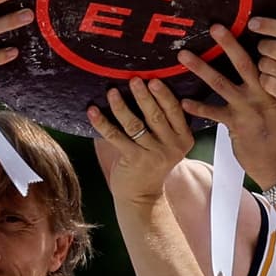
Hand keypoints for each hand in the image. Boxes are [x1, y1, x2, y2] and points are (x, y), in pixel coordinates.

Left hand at [89, 79, 194, 205]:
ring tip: (112, 92)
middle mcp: (171, 146)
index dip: (164, 95)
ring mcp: (153, 155)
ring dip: (121, 107)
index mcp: (183, 137)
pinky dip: (102, 122)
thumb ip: (161, 121)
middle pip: (156, 115)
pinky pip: (116, 137)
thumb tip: (140, 87)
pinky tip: (93, 111)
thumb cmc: (150, 162)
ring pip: (135, 125)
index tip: (153, 80)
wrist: (142, 195)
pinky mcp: (134, 161)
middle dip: (144, 96)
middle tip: (134, 80)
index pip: (175, 111)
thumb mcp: (165, 143)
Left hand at [178, 24, 275, 185]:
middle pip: (244, 63)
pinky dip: (198, 107)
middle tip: (213, 27)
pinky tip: (182, 101)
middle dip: (228, 44)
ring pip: (222, 84)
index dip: (254, 38)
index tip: (241, 20)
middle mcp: (263, 93)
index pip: (265, 56)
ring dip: (201, 69)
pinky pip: (214, 113)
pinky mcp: (237, 126)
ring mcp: (249, 109)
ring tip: (183, 56)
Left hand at [246, 17, 275, 136]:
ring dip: (263, 64)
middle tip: (264, 48)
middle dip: (263, 46)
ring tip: (270, 66)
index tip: (254, 23)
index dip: (268, 25)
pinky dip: (265, 80)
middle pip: (273, 47)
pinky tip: (272, 80)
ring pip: (267, 65)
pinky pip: (268, 83)